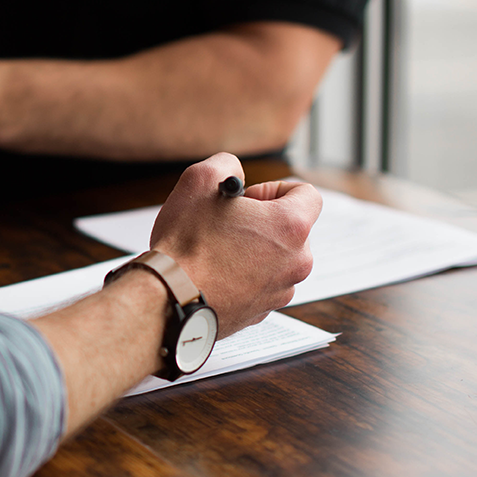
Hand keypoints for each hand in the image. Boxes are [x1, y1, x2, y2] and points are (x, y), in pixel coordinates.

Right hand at [150, 153, 320, 338]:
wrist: (169, 298)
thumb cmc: (186, 244)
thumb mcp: (200, 180)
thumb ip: (226, 164)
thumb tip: (233, 173)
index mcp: (290, 226)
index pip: (307, 194)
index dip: (274, 189)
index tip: (249, 199)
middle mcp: (296, 261)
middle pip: (291, 229)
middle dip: (262, 222)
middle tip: (227, 224)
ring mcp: (281, 290)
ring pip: (275, 259)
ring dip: (252, 249)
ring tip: (216, 250)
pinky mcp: (262, 311)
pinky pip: (260, 284)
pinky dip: (243, 275)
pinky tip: (213, 272)